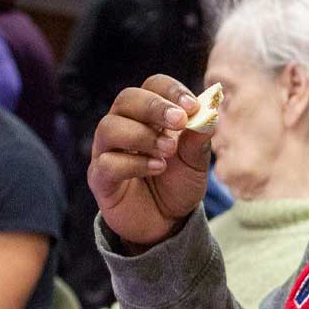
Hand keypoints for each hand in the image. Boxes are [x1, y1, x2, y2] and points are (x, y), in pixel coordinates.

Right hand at [88, 75, 211, 249]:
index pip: (153, 86)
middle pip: (127, 99)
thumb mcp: (196, 162)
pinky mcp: (100, 178)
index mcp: (149, 115)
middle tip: (180, 121)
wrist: (167, 223)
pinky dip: (134, 163)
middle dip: (154, 107)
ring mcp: (107, 151)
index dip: (171, 91)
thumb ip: (199, 139)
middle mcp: (123, 126)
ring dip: (143, 135)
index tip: (192, 106)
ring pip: (110, 127)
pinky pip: (106, 163)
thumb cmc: (178, 184)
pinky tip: (157, 168)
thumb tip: (208, 113)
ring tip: (168, 151)